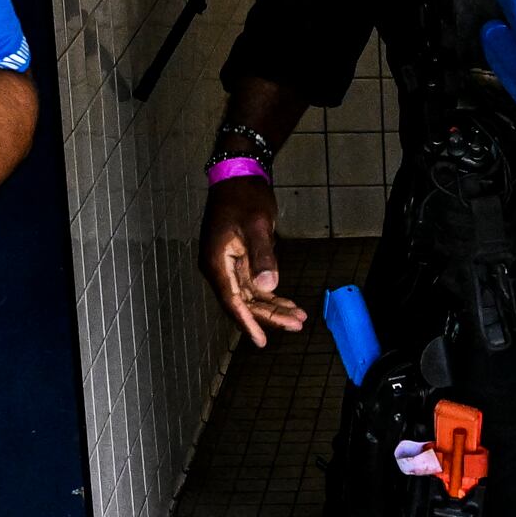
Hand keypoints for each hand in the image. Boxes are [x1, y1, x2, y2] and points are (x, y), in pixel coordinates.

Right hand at [202, 177, 306, 344]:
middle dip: (269, 316)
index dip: (248, 323)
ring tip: (298, 318)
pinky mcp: (238, 260)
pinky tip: (288, 302)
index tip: (261, 342)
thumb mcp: (258, 224)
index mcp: (217, 261)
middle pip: (244, 302)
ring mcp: (227, 265)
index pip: (233, 301)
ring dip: (273, 307)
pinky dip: (270, 294)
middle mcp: (219, 268)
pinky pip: (253, 285)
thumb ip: (263, 256)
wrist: (239, 174)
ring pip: (251, 296)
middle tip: (297, 325)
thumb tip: (268, 287)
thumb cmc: (246, 195)